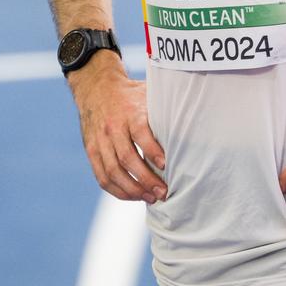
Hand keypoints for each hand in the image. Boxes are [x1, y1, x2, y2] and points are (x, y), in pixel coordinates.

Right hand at [68, 51, 166, 202]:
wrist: (97, 87)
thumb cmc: (130, 94)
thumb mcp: (148, 93)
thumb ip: (164, 108)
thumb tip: (194, 120)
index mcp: (130, 112)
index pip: (141, 133)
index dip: (153, 151)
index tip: (166, 166)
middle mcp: (113, 127)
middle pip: (127, 158)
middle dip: (145, 179)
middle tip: (163, 192)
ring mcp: (99, 140)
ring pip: (113, 171)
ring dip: (132, 189)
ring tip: (150, 198)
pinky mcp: (90, 150)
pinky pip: (101, 176)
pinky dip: (116, 190)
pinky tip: (132, 196)